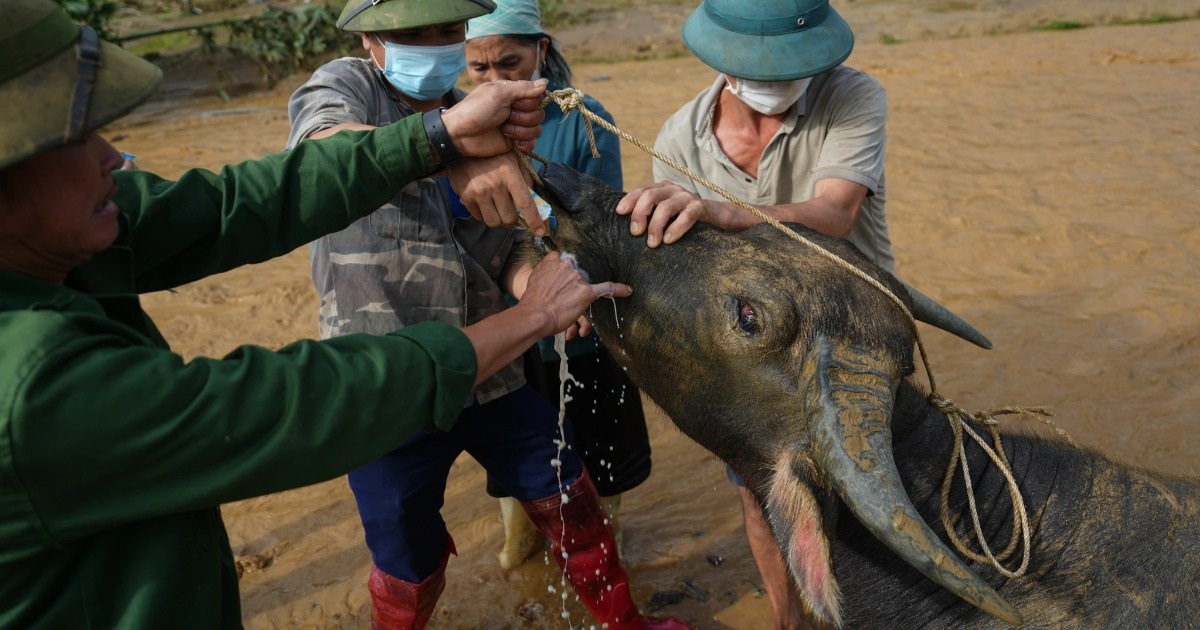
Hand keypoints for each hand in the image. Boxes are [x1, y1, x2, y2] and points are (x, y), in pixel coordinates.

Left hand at [441, 79, 547, 157]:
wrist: (460, 135)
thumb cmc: (476, 110)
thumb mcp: (499, 94)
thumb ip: (523, 88)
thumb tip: (546, 82)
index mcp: (513, 94)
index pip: (537, 97)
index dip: (529, 103)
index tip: (514, 104)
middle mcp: (517, 109)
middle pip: (539, 114)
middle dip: (524, 118)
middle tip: (506, 117)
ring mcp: (517, 126)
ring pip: (537, 129)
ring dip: (521, 131)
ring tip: (504, 130)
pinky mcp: (515, 142)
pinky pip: (532, 143)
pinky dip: (526, 144)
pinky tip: (514, 144)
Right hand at [445, 153, 546, 234]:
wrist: (461, 150)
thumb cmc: (493, 155)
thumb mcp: (514, 159)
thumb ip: (526, 177)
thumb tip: (535, 198)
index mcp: (510, 174)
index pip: (525, 203)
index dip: (534, 220)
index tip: (540, 232)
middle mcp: (495, 185)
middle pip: (509, 219)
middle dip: (511, 219)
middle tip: (510, 213)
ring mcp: (479, 192)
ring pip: (493, 222)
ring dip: (497, 219)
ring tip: (495, 208)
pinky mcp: (466, 197)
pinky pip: (479, 217)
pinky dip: (483, 214)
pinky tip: (483, 202)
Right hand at [516, 252, 631, 336]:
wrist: (534, 315)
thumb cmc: (532, 302)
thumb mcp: (533, 278)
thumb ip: (544, 271)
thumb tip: (549, 273)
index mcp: (554, 261)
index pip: (564, 259)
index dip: (565, 269)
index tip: (565, 276)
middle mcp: (567, 266)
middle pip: (577, 271)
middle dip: (571, 283)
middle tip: (562, 296)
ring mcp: (578, 279)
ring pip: (586, 283)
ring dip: (580, 293)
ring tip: (570, 303)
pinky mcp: (586, 292)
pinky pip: (606, 288)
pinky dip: (619, 289)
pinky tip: (627, 290)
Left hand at [614, 181, 758, 247]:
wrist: (717, 219)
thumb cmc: (684, 220)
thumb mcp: (665, 216)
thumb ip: (649, 216)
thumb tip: (627, 229)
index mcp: (661, 189)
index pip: (641, 190)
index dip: (629, 200)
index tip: (619, 213)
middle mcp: (673, 189)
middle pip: (650, 196)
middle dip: (640, 214)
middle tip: (635, 233)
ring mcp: (687, 197)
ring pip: (666, 206)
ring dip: (656, 225)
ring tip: (652, 244)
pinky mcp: (700, 207)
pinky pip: (687, 215)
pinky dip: (676, 228)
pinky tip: (668, 240)